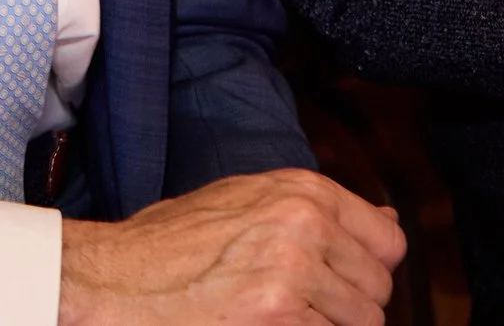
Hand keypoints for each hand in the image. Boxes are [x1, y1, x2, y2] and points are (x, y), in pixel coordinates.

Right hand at [58, 169, 403, 325]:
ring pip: (362, 324)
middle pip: (378, 291)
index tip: (343, 288)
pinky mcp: (277, 318)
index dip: (369, 272)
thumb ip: (319, 211)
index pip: (389, 242)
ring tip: (283, 322)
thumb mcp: (248, 202)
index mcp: (304, 192)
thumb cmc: (171, 245)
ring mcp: (294, 274)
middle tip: (303, 315)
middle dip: (349, 311)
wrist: (114, 280)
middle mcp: (306, 225)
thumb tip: (387, 221)